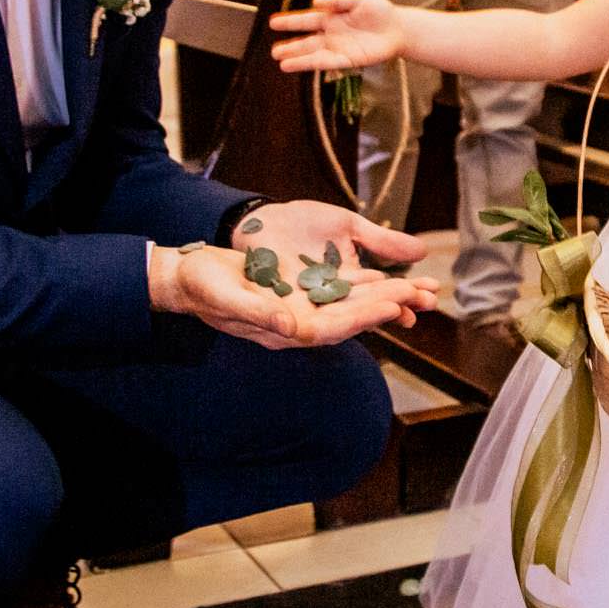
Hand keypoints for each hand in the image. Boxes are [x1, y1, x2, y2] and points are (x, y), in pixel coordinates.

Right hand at [150, 215, 436, 349]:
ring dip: (382, 296)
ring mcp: (299, 310)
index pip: (331, 327)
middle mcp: (296, 324)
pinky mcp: (299, 296)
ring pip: (349, 304)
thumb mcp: (224, 297)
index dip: (363, 317)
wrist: (188, 278)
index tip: (393, 306)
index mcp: (281, 330)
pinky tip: (386, 277)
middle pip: (349, 316)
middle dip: (385, 305)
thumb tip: (290, 327)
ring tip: (416, 287)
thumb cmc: (201, 287)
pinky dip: (363, 285)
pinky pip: (339, 291)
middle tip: (420, 294)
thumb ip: (258, 314)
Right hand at [269, 0, 406, 73]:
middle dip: (290, 46)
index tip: (272, 23)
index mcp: (331, 18)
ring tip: (281, 63)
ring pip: (313, 55)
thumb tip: (316, 2)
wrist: (398, 28)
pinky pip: (328, 63)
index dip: (290, 22)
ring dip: (298, 59)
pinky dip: (313, 64)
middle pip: (306, 42)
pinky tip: (301, 66)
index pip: (306, 21)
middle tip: (273, 52)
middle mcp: (331, 35)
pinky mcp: (348, 60)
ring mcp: (338, 49)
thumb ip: (337, 0)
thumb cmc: (378, 11)